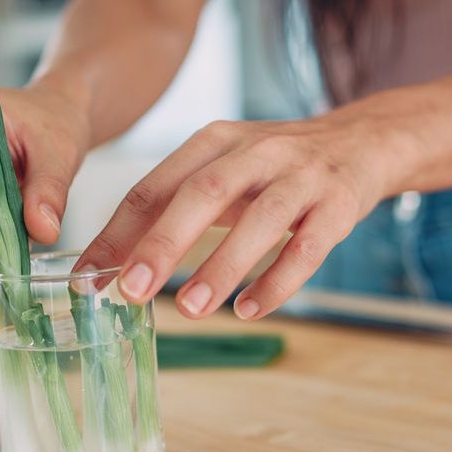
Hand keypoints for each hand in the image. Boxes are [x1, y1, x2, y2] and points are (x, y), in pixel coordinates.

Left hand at [78, 117, 392, 319]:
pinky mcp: (339, 204)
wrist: (363, 142)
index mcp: (215, 141)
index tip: (88, 276)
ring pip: (259, 221)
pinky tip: (250, 309)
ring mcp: (302, 176)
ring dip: (221, 266)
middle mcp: (257, 152)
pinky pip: (308, 248)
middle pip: (203, 195)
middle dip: (163, 244)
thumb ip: (172, 210)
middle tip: (131, 290)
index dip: (118, 232)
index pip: (156, 186)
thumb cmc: (276, 168)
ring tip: (190, 309)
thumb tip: (110, 265)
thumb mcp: (223, 171)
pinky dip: (277, 281)